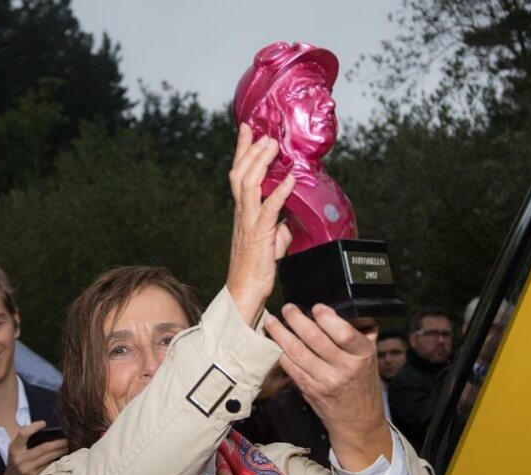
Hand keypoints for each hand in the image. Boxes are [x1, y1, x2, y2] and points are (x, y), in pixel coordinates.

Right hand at [0, 421, 68, 474]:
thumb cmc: (16, 463)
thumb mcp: (16, 450)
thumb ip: (25, 440)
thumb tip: (44, 429)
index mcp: (14, 448)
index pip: (23, 434)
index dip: (34, 427)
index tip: (44, 423)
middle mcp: (20, 458)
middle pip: (43, 448)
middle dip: (57, 443)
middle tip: (66, 440)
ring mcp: (27, 468)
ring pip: (48, 457)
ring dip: (60, 452)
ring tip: (66, 448)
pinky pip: (49, 466)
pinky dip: (57, 461)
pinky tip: (62, 458)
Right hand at [226, 124, 294, 326]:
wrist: (245, 290)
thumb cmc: (256, 267)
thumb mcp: (272, 239)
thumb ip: (280, 223)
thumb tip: (292, 214)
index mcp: (242, 211)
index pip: (239, 174)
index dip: (242, 150)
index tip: (247, 128)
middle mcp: (242, 212)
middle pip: (239, 173)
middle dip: (250, 150)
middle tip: (263, 132)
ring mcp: (248, 222)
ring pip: (248, 184)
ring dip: (261, 163)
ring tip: (272, 146)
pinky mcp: (259, 234)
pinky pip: (269, 209)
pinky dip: (279, 192)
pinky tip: (290, 179)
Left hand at [265, 304, 391, 471]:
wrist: (359, 421)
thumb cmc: (362, 382)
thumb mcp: (370, 356)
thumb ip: (360, 332)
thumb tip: (344, 307)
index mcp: (362, 355)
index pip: (344, 333)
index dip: (326, 317)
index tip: (315, 306)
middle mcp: (344, 368)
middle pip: (314, 339)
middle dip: (296, 319)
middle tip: (288, 308)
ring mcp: (325, 381)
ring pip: (297, 352)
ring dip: (280, 334)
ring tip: (272, 322)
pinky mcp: (309, 390)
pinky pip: (290, 367)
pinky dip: (281, 352)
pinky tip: (274, 342)